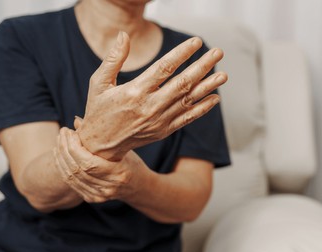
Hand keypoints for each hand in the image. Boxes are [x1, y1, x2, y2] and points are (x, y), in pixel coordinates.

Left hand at [54, 127, 143, 202]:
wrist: (137, 187)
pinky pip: (71, 183)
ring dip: (61, 157)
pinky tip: (60, 155)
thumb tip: (76, 121)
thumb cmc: (132, 162)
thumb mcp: (122, 148)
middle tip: (62, 132)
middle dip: (65, 148)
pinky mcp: (92, 198)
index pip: (87, 163)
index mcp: (118, 173)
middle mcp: (108, 187)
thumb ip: (100, 136)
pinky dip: (63, 168)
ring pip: (71, 177)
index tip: (69, 132)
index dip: (74, 147)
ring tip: (59, 141)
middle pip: (77, 169)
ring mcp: (99, 195)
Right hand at [78, 31, 227, 160]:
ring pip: (189, 100)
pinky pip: (188, 118)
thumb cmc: (99, 110)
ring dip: (208, 86)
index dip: (182, 53)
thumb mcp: (98, 83)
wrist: (101, 145)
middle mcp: (150, 106)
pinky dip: (202, 108)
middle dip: (203, 66)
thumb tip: (123, 35)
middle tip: (217, 52)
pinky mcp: (164, 130)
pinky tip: (214, 98)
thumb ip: (113, 59)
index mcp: (135, 92)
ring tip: (223, 74)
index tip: (196, 42)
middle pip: (183, 83)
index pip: (164, 68)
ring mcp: (160, 120)